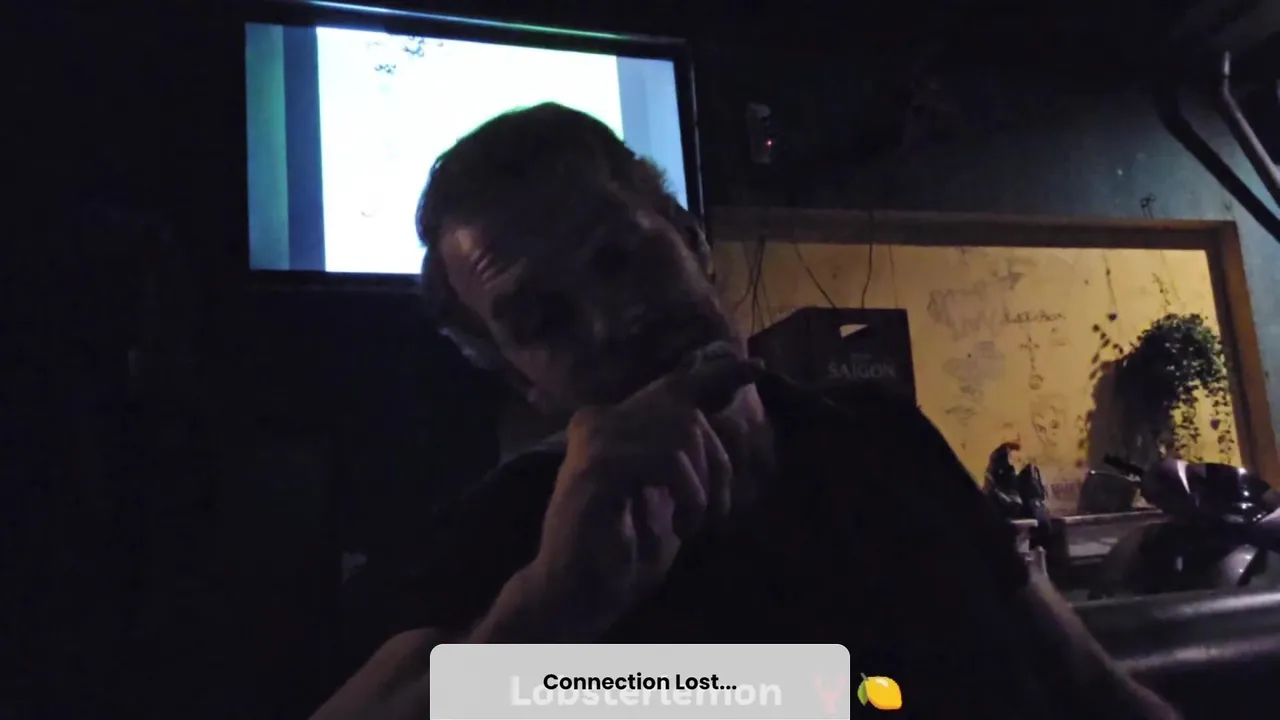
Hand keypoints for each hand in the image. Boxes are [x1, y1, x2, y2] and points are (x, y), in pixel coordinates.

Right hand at [526, 352, 763, 637]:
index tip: (758, 368)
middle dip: (718, 466)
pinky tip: (678, 527)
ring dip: (702, 489)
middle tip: (715, 514)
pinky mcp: (598, 465)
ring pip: (682, 436)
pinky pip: (667, 461)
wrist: (577, 591)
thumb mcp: (669, 492)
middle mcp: (598, 419)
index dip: (720, 373)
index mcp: (612, 420)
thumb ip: (689, 455)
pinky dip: (688, 495)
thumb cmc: (624, 546)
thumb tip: (733, 418)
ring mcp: (595, 439)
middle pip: (688, 415)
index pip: (674, 383)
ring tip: (690, 526)